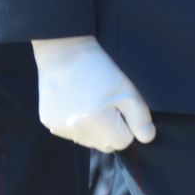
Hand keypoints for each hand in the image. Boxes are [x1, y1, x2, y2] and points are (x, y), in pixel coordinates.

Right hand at [32, 35, 155, 152]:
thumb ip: (141, 119)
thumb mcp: (128, 90)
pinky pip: (69, 132)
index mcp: (99, 124)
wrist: (64, 50)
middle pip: (105, 144)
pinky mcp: (48, 121)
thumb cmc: (100, 69)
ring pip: (87, 140)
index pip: (123, 142)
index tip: (118, 105)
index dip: (125, 124)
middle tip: (104, 104)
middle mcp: (78, 130)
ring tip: (87, 102)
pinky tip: (73, 102)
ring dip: (91, 128)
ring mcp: (60, 127)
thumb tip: (146, 139)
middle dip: (109, 130)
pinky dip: (73, 122)